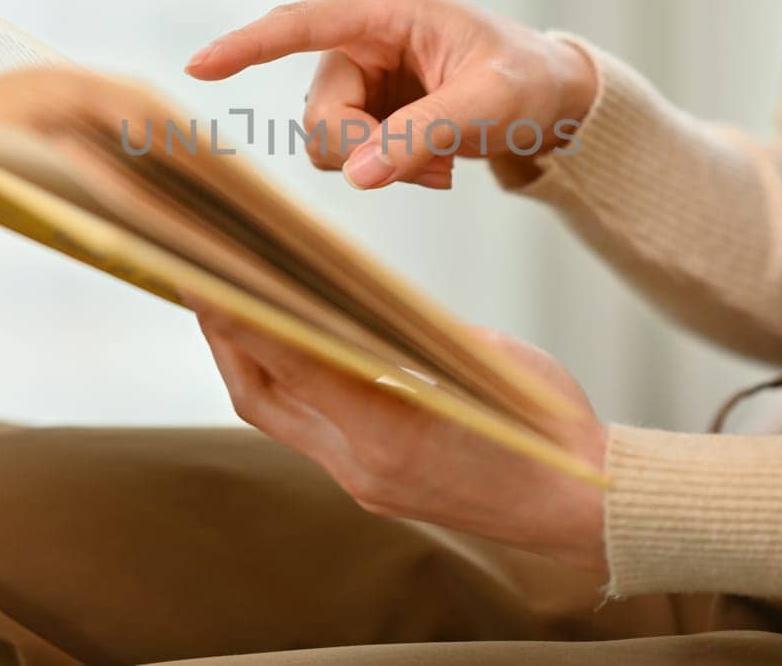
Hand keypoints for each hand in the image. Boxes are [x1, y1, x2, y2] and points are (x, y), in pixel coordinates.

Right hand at [185, 0, 596, 189]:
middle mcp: (359, 34)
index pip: (301, 24)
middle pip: (318, 111)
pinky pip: (347, 154)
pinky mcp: (363, 106)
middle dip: (363, 151)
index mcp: (384, 8)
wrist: (550, 98)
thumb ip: (423, 135)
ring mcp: (358, 73)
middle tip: (431, 167)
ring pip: (327, 140)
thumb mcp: (489, 105)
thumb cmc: (528, 82)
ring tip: (441, 164)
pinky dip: (387, 169)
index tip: (199, 65)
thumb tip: (355, 176)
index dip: (247, 46)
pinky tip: (434, 164)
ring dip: (380, 164)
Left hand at [191, 300, 609, 575]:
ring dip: (250, 363)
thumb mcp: (481, 355)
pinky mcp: (371, 487)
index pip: (293, 364)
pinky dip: (291, 387)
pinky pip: (310, 433)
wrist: (580, 507)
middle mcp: (364, 466)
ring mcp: (364, 482)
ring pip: (278, 417)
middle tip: (201, 280)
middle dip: (224, 337)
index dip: (242, 318)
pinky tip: (291, 350)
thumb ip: (411, 330)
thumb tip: (353, 296)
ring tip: (233, 306)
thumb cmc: (545, 426)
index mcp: (391, 431)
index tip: (204, 275)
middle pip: (262, 397)